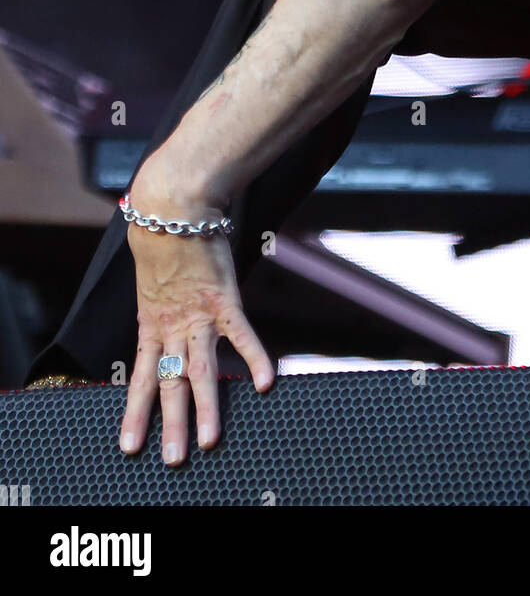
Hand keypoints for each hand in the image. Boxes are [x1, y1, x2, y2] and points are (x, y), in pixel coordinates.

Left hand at [119, 165, 274, 465]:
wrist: (172, 204)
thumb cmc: (161, 235)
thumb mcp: (151, 277)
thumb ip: (159, 302)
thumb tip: (162, 313)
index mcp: (151, 322)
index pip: (140, 376)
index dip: (134, 412)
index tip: (129, 446)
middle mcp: (172, 325)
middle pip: (170, 382)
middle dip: (171, 424)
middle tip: (173, 460)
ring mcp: (197, 314)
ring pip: (201, 369)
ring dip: (206, 408)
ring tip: (208, 441)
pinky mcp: (223, 298)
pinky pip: (240, 333)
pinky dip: (254, 357)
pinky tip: (265, 383)